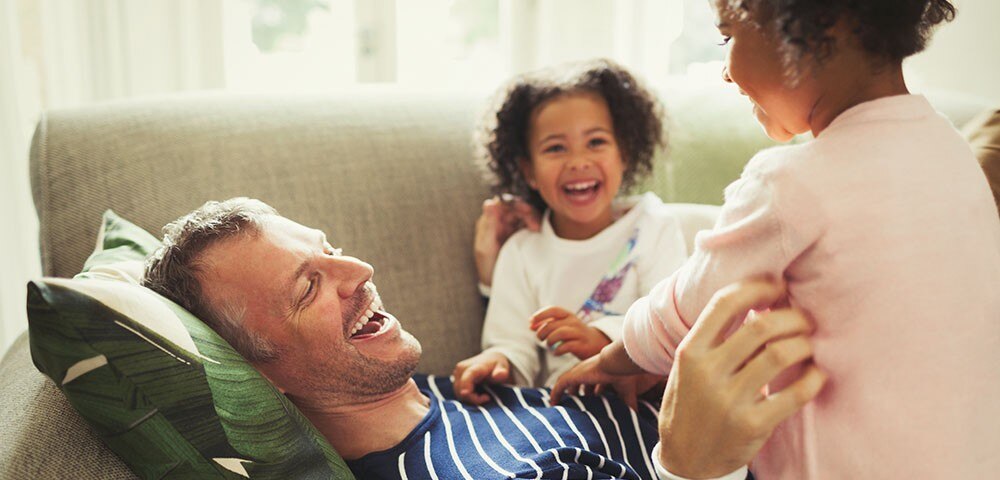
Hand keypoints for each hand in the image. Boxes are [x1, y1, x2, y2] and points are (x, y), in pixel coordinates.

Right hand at [452, 350, 511, 404]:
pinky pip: (458, 392)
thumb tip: (499, 375)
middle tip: (487, 398)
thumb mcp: (502, 367)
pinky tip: (477, 394)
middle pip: (461, 390)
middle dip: (473, 398)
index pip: (467, 379)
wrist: (490, 359)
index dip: (470, 392)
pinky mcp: (455, 379)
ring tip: (483, 396)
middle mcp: (461, 369)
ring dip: (470, 398)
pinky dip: (467, 396)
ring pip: (458, 393)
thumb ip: (501, 372)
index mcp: (473, 366)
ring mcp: (456, 374)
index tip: (484, 399)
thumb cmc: (497, 365)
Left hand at [474, 195, 540, 286]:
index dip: (514, 204)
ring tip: (537, 229)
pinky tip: (539, 232)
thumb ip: (488, 226)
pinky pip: (531, 225)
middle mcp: (502, 221)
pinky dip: (537, 226)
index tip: (524, 210)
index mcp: (491, 220)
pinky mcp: (523, 235)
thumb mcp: (485, 247)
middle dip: (527, 212)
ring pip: (526, 215)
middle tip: (534, 224)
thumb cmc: (486, 265)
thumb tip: (489, 203)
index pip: (503, 203)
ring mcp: (513, 227)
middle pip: (517, 207)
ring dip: (533, 218)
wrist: (495, 282)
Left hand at [530, 306, 610, 358]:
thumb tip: (530, 325)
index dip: (540, 315)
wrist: (596, 343)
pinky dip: (557, 350)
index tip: (531, 322)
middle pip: (553, 324)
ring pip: (560, 333)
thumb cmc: (574, 334)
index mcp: (568, 315)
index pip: (553, 310)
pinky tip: (556, 352)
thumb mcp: (562, 326)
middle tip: (540, 338)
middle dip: (542, 332)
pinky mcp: (582, 346)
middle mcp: (574, 322)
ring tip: (548, 345)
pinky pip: (566, 346)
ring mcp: (579, 334)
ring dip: (549, 340)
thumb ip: (547, 324)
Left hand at [549, 352, 663, 409]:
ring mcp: (580, 373)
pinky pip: (560, 385)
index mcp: (601, 374)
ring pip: (568, 385)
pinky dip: (556, 394)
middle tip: (573, 408)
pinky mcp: (573, 375)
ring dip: (565, 395)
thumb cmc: (624, 376)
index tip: (588, 405)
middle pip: (579, 384)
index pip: (593, 384)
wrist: (617, 363)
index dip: (590, 393)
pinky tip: (553, 403)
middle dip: (576, 395)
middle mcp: (589, 372)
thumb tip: (635, 418)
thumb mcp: (626, 393)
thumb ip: (629, 404)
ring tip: (560, 407)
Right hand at [657, 279, 826, 478]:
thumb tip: (760, 299)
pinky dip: (813, 379)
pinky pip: (794, 394)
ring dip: (804, 344)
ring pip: (780, 355)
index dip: (758, 287)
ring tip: (809, 345)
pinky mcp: (751, 425)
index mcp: (690, 351)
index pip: (725, 303)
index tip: (778, 287)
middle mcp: (706, 372)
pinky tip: (816, 375)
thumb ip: (715, 336)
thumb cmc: (692, 402)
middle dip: (792, 316)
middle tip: (805, 319)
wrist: (685, 459)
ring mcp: (728, 400)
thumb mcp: (688, 366)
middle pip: (761, 326)